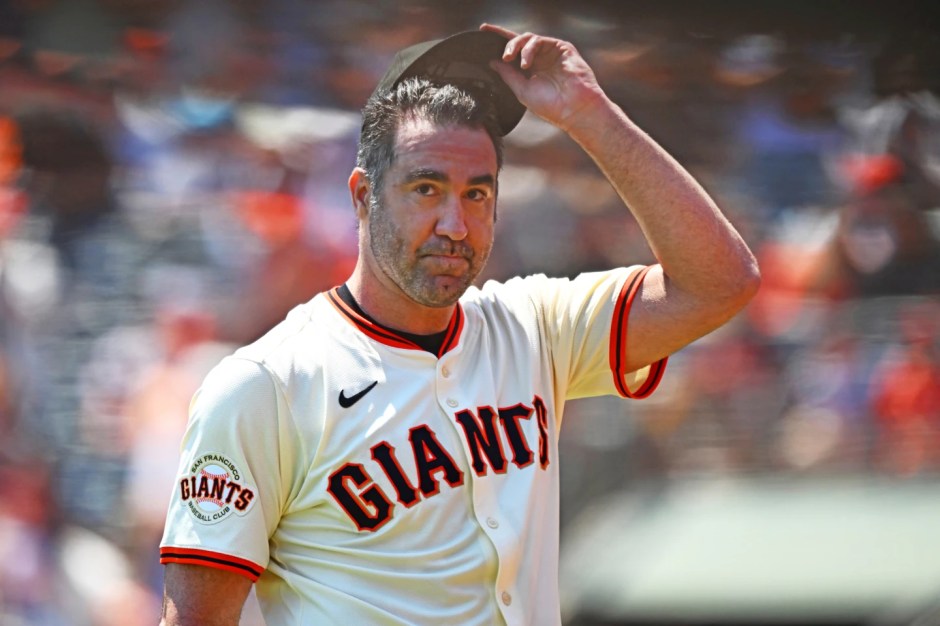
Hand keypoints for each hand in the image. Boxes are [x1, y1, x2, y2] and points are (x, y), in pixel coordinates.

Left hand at [480, 23, 603, 130]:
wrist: (573, 108)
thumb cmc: (550, 105)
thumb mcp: (522, 90)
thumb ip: (507, 74)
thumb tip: (493, 62)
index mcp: (531, 70)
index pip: (513, 51)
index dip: (498, 40)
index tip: (483, 31)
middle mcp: (541, 59)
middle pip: (519, 42)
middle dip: (508, 44)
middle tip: (504, 56)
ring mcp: (551, 53)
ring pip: (529, 38)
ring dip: (517, 46)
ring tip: (513, 60)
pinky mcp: (561, 48)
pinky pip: (540, 40)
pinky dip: (529, 49)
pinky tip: (526, 62)